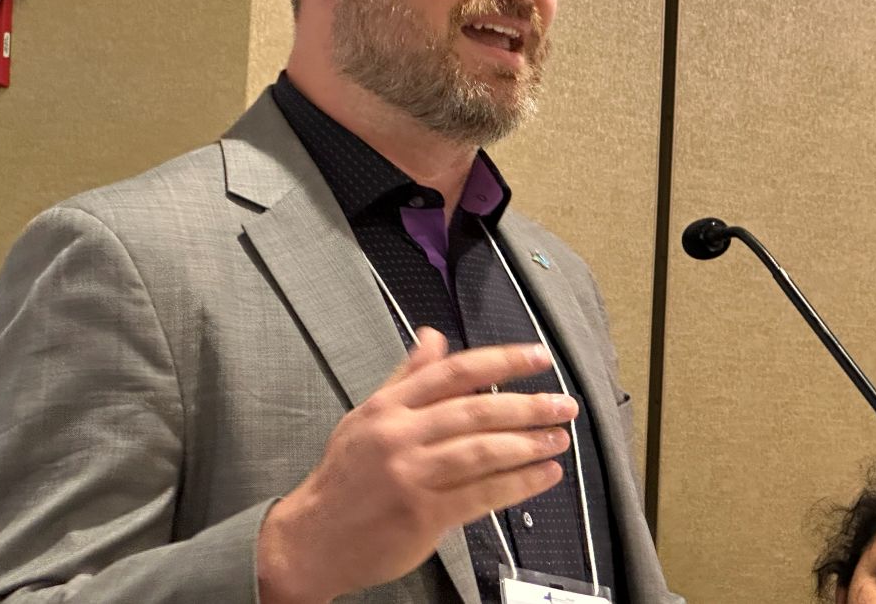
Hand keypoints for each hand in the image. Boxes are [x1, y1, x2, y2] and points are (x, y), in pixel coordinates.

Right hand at [256, 327, 578, 602]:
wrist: (311, 538)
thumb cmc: (345, 477)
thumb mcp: (367, 416)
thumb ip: (406, 378)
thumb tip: (435, 336)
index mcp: (388, 407)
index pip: (454, 372)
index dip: (501, 361)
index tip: (538, 357)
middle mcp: (399, 435)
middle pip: (475, 410)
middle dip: (528, 405)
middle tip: (564, 404)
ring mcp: (411, 475)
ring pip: (482, 451)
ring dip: (529, 443)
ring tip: (559, 438)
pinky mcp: (423, 514)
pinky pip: (481, 494)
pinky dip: (518, 483)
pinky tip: (543, 475)